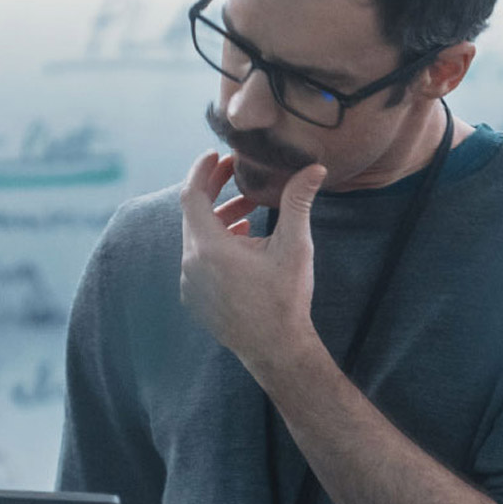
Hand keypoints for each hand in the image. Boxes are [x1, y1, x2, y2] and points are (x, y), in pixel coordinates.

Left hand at [175, 152, 329, 371]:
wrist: (276, 349)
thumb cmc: (285, 298)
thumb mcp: (294, 246)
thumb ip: (298, 202)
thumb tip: (314, 168)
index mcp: (208, 247)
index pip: (191, 195)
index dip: (202, 170)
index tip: (215, 155)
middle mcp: (190, 263)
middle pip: (193, 214)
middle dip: (215, 191)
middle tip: (236, 174)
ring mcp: (189, 283)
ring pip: (196, 238)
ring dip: (219, 219)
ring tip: (249, 210)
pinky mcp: (194, 297)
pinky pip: (197, 260)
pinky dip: (214, 244)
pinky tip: (242, 242)